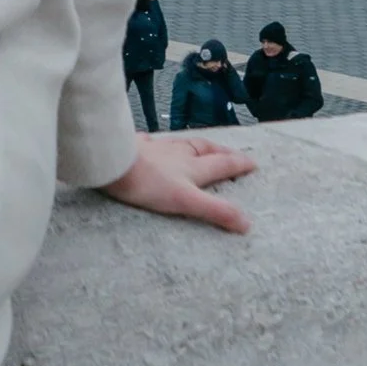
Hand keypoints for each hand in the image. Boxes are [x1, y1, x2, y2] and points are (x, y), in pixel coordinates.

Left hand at [101, 130, 253, 231]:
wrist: (112, 162)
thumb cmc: (149, 183)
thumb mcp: (186, 201)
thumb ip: (216, 211)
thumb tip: (247, 223)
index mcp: (192, 167)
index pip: (221, 163)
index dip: (239, 164)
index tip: (254, 163)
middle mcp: (177, 154)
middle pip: (204, 149)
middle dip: (220, 151)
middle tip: (231, 152)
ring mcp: (156, 148)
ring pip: (180, 144)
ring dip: (194, 145)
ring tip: (199, 147)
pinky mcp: (135, 147)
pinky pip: (152, 143)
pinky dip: (159, 143)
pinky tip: (154, 142)